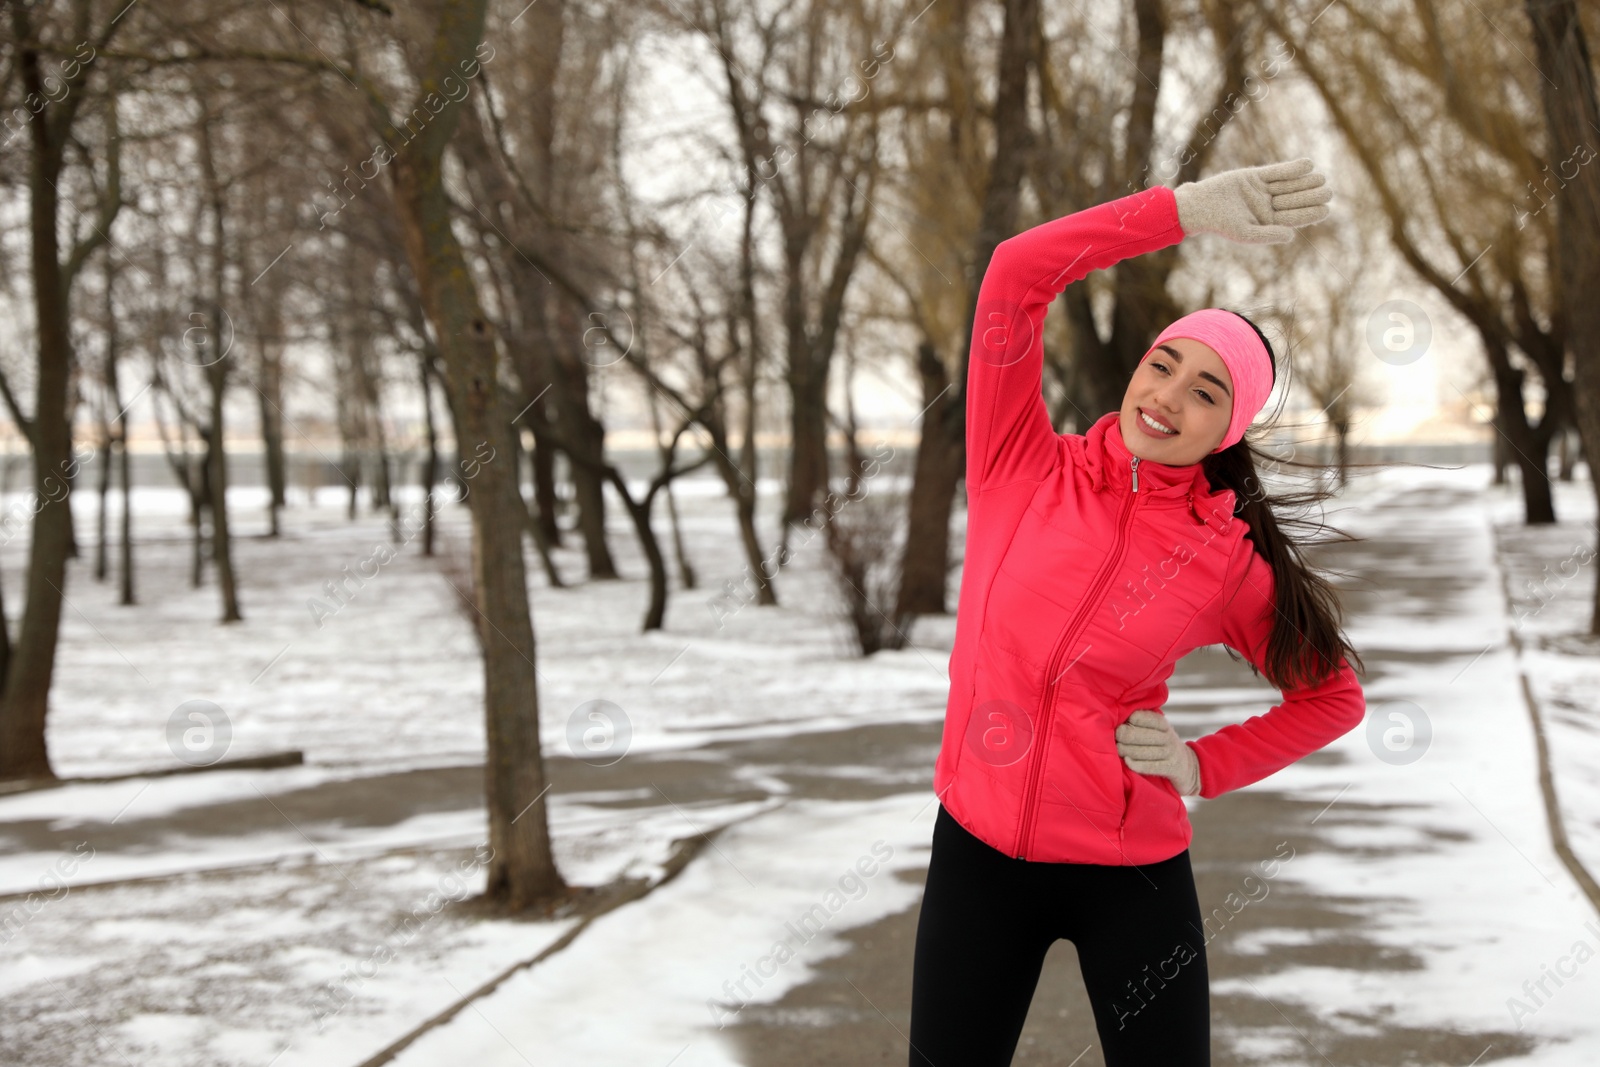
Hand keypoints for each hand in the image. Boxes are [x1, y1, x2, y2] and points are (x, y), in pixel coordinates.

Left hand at [1115, 709, 1200, 795]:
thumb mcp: (1158, 729)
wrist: (1189, 765)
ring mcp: (1170, 752)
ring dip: (1126, 750)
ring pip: (1142, 751)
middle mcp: (1167, 736)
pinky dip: (1136, 764)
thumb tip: (1119, 717)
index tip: (1120, 723)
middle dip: (1124, 736)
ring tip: (1117, 749)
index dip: (1130, 720)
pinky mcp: (1170, 768)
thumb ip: (1143, 722)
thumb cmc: (1163, 744)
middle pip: (1140, 735)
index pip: (1144, 717)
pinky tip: (1127, 761)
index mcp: (1162, 723)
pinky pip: (1150, 766)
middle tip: (1115, 738)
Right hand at [1173, 157, 1331, 243]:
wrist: (1200, 206)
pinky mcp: (1254, 176)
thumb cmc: (1221, 225)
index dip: (1311, 213)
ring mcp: (1261, 191)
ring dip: (1305, 181)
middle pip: (1294, 199)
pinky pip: (1276, 172)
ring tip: (1322, 178)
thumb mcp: (1246, 233)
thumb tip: (1293, 235)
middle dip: (1311, 196)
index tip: (1326, 209)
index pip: (1294, 218)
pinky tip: (1308, 164)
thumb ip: (1269, 234)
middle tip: (1328, 192)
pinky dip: (1291, 168)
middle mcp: (1267, 206)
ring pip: (1288, 185)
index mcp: (1267, 222)